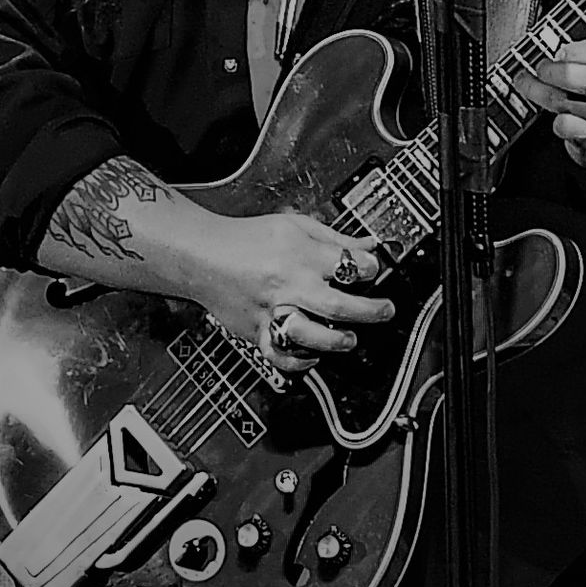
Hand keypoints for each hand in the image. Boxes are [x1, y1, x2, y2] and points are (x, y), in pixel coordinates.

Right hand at [189, 211, 392, 374]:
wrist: (201, 255)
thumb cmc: (246, 239)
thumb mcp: (295, 225)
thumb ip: (334, 237)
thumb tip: (369, 245)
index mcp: (298, 254)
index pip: (346, 264)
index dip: (370, 267)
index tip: (375, 270)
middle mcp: (286, 284)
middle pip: (336, 305)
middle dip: (369, 311)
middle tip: (384, 311)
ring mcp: (270, 310)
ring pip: (309, 335)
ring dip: (336, 340)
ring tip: (349, 338)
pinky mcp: (254, 331)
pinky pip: (279, 354)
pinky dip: (299, 361)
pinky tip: (313, 354)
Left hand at [511, 0, 585, 171]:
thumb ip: (585, 17)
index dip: (577, 50)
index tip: (559, 48)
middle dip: (555, 73)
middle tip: (539, 67)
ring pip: (570, 109)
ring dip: (542, 96)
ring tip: (527, 84)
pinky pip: (574, 139)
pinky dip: (561, 129)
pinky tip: (554, 118)